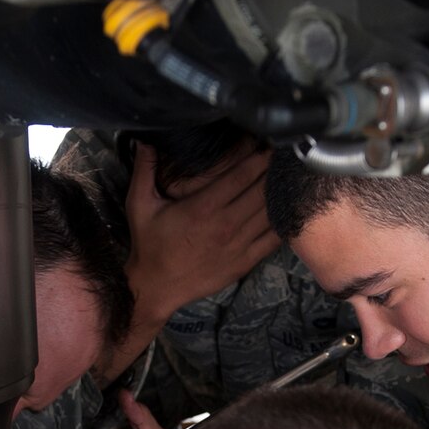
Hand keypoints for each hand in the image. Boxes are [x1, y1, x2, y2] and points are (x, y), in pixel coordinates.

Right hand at [98, 144, 276, 382]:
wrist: (156, 288)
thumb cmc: (149, 244)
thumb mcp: (139, 205)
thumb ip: (144, 171)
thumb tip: (143, 140)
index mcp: (203, 208)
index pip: (241, 175)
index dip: (258, 155)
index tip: (266, 142)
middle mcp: (225, 225)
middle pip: (261, 189)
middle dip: (272, 169)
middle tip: (282, 153)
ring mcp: (238, 245)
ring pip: (270, 212)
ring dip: (280, 192)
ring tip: (287, 175)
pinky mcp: (245, 262)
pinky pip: (273, 239)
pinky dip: (283, 222)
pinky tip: (289, 208)